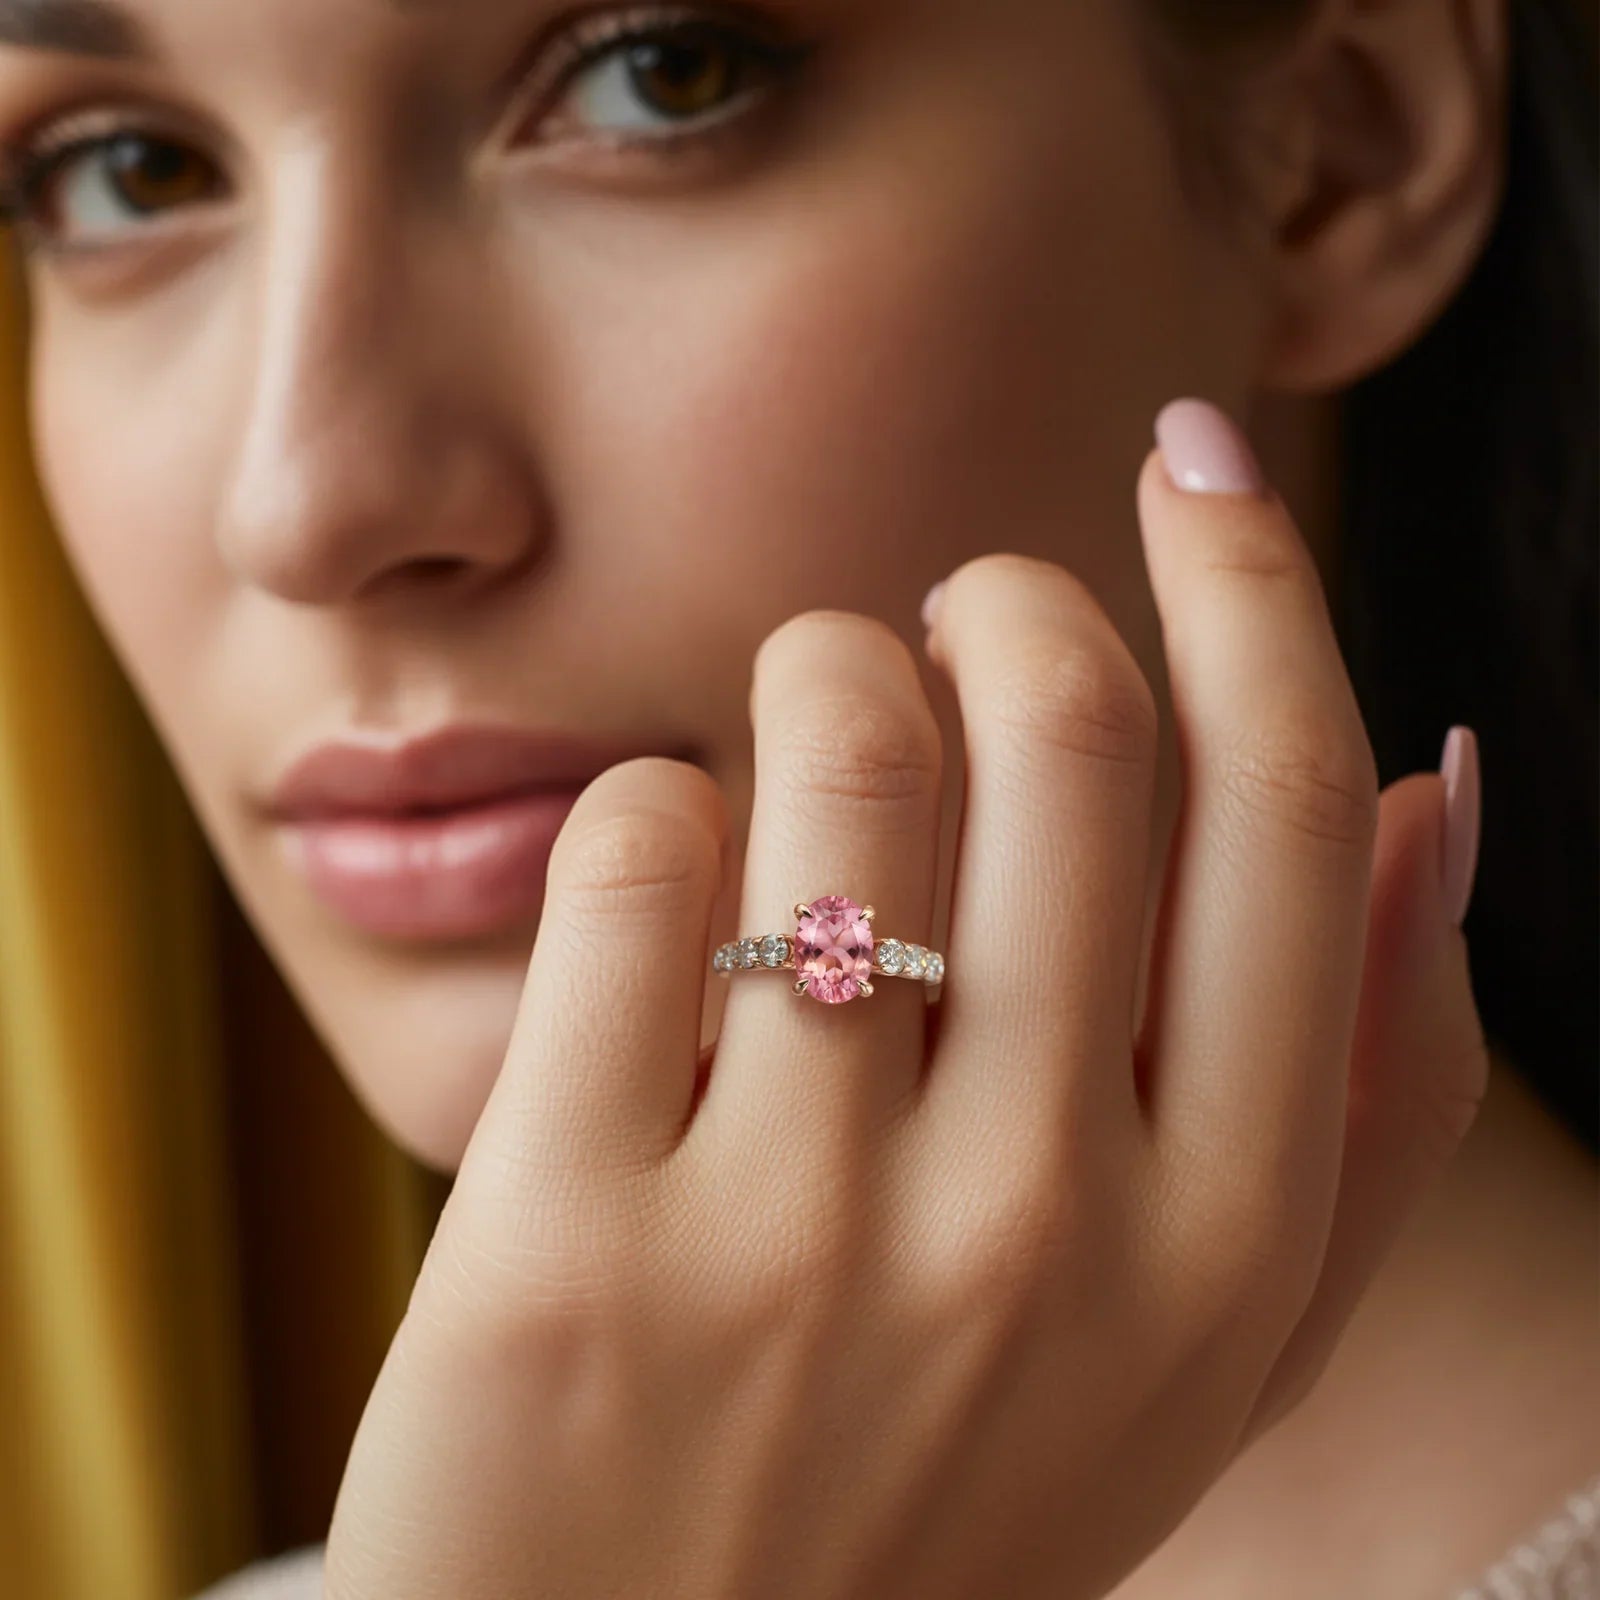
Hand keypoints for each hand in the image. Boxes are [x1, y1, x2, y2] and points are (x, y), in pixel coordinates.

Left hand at [323, 411, 1487, 1599]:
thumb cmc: (937, 1490)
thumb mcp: (1204, 1339)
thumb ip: (1365, 1085)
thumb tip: (1441, 782)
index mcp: (1223, 1239)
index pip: (1285, 806)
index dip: (1251, 581)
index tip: (1194, 458)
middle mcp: (1041, 1227)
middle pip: (1066, 722)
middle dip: (999, 600)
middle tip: (942, 631)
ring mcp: (801, 1242)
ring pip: (840, 745)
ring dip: (820, 668)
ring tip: (798, 732)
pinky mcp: (573, 1243)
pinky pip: (632, 854)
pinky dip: (643, 809)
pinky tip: (656, 883)